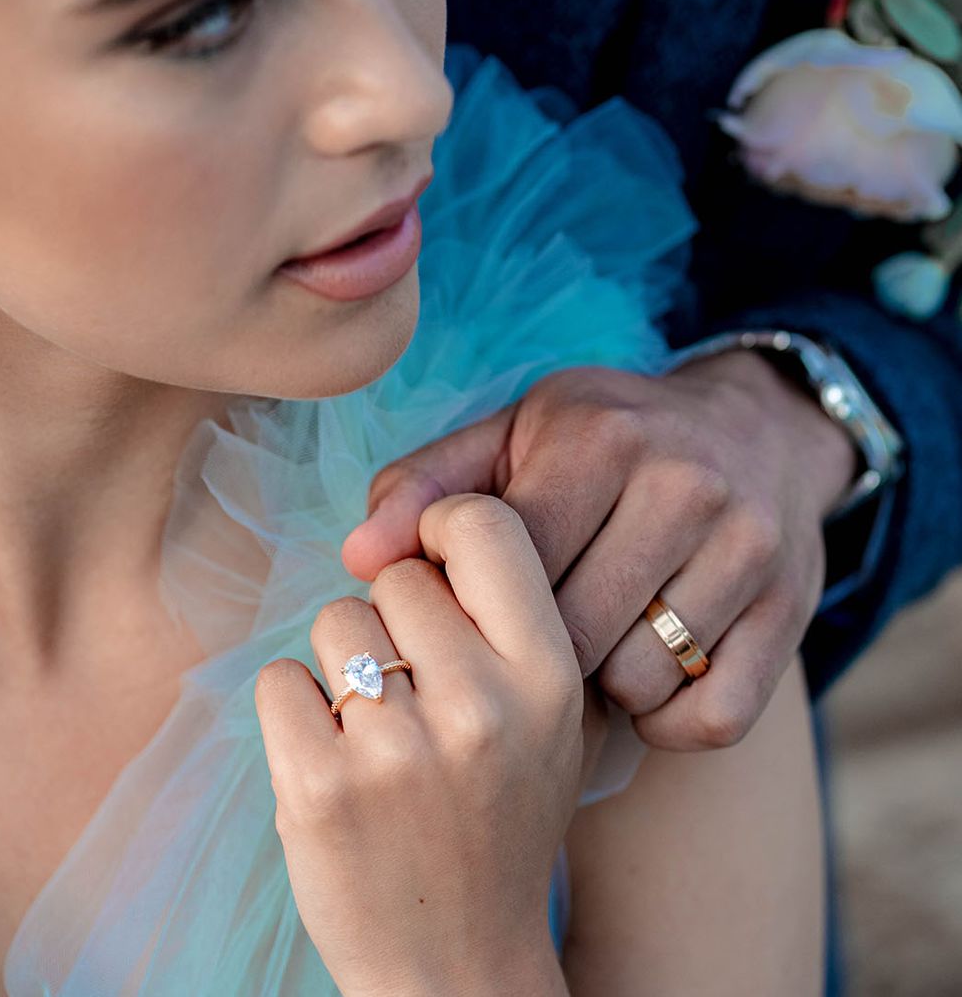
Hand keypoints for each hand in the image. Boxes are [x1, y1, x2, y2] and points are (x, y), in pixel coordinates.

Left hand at [255, 495, 580, 996]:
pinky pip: (279, 679)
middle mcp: (480, 706)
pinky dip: (295, 709)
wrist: (458, 961)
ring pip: (334, 619)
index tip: (430, 560)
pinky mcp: (317, 787)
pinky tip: (333, 757)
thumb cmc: (499, 823)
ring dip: (342, 664)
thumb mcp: (551, 720)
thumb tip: (425, 529)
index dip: (443, 527)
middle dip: (393, 619)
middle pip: (394, 577)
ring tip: (377, 732)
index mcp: (547, 676)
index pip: (484, 524)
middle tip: (413, 690)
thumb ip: (510, 621)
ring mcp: (395, 750)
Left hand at [342, 352, 856, 750]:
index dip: (474, 601)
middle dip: (531, 652)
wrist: (758, 429)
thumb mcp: (514, 435)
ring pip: (636, 681)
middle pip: (567, 633)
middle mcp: (685, 486)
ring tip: (591, 646)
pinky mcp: (791, 612)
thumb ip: (427, 486)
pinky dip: (666, 720)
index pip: (505, 559)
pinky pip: (710, 718)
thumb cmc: (610, 438)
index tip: (473, 605)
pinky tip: (644, 680)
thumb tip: (358, 556)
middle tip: (526, 639)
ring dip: (597, 686)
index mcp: (599, 437)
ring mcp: (749, 551)